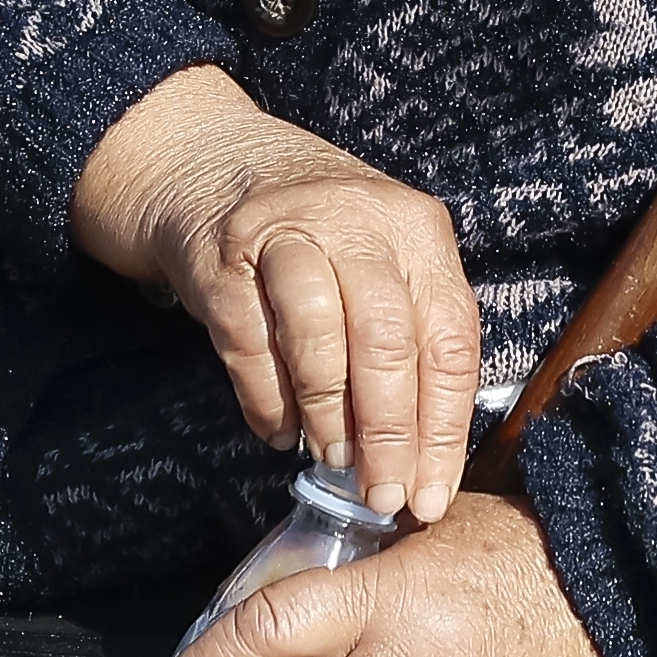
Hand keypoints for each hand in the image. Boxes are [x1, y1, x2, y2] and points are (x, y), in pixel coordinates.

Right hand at [70, 68, 486, 522]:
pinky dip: (267, 398)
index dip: (443, 426)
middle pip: (388, 338)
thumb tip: (423, 459)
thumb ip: (407, 337)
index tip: (434, 493)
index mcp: (416, 226)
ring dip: (327, 414)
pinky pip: (249, 343)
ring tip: (331, 459)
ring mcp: (286, 231)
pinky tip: (278, 432)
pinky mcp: (221, 257)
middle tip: (383, 495)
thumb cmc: (315, 233)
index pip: (449, 336)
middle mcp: (357, 219)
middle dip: (389, 434)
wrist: (208, 160)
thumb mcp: (380, 257)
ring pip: (320, 335)